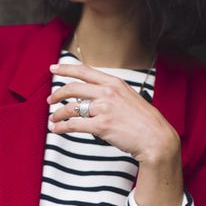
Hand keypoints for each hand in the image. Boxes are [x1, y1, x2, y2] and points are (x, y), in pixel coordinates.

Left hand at [47, 62, 178, 164]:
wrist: (155, 137)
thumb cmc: (143, 121)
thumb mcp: (128, 97)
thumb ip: (110, 94)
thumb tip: (90, 97)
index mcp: (114, 83)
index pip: (85, 71)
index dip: (66, 69)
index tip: (53, 68)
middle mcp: (108, 93)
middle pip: (73, 88)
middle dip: (58, 93)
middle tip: (50, 100)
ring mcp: (104, 109)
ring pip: (71, 108)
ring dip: (58, 113)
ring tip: (53, 119)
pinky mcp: (101, 126)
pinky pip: (74, 125)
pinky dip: (62, 127)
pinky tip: (57, 129)